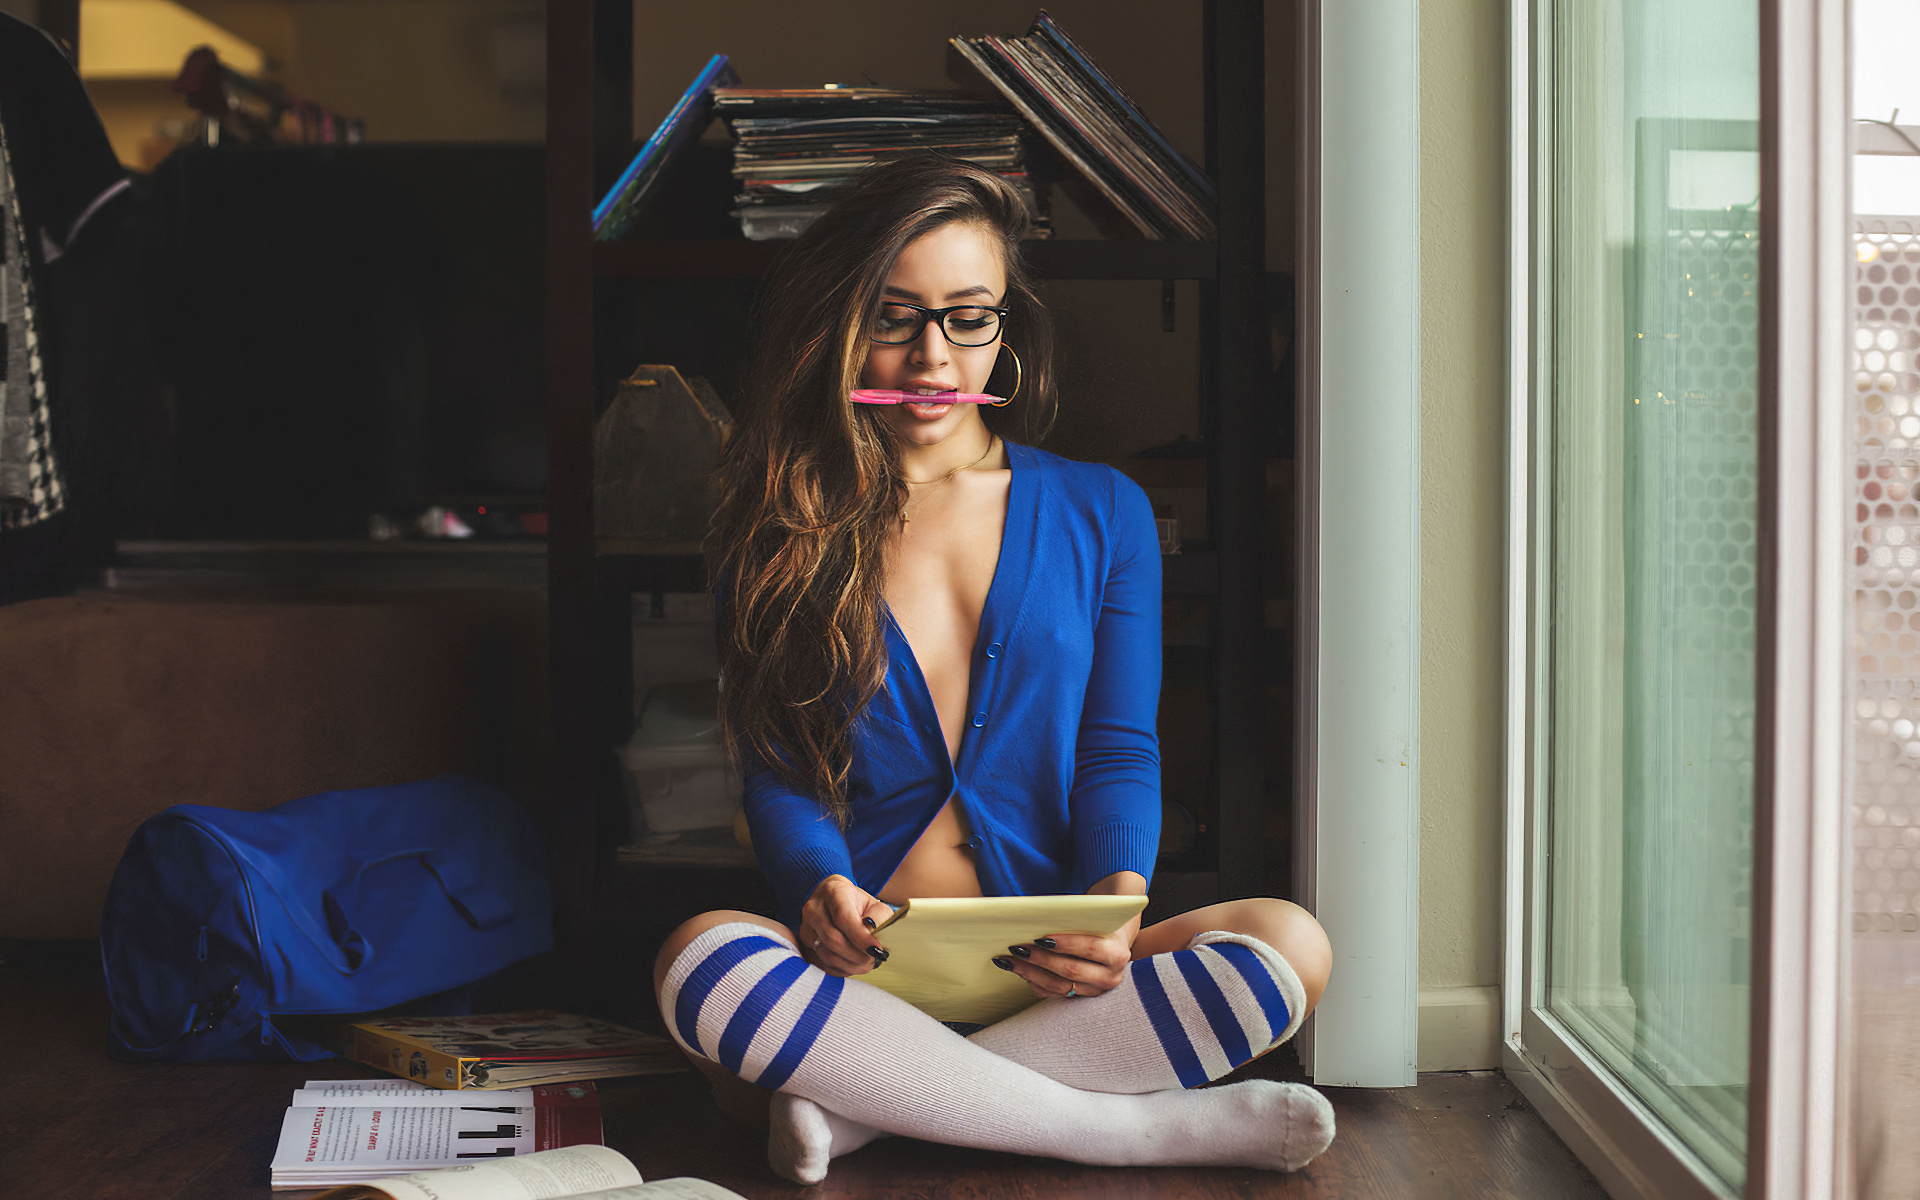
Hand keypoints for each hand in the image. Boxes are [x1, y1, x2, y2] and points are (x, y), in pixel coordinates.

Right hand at [799, 875, 893, 975]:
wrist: (832, 899)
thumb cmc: (856, 903)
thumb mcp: (873, 904)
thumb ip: (879, 919)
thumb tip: (875, 943)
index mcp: (833, 893)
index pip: (843, 918)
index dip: (860, 938)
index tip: (877, 950)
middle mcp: (814, 909)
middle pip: (833, 939)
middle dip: (857, 955)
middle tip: (874, 960)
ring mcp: (805, 927)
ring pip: (826, 955)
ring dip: (850, 965)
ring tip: (866, 964)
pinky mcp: (803, 945)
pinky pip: (821, 964)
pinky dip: (840, 970)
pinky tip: (853, 966)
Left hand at [997, 929, 1133, 998]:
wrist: (1111, 940)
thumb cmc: (1097, 923)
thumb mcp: (1094, 917)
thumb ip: (1075, 917)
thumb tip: (1040, 915)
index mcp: (1117, 954)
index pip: (1090, 948)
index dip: (1066, 943)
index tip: (1040, 937)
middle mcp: (1109, 977)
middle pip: (1071, 970)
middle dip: (1041, 959)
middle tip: (1017, 947)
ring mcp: (1094, 991)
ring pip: (1059, 986)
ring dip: (1031, 973)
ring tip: (1010, 960)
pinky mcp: (1080, 998)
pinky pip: (1053, 995)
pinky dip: (1034, 982)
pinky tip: (1020, 970)